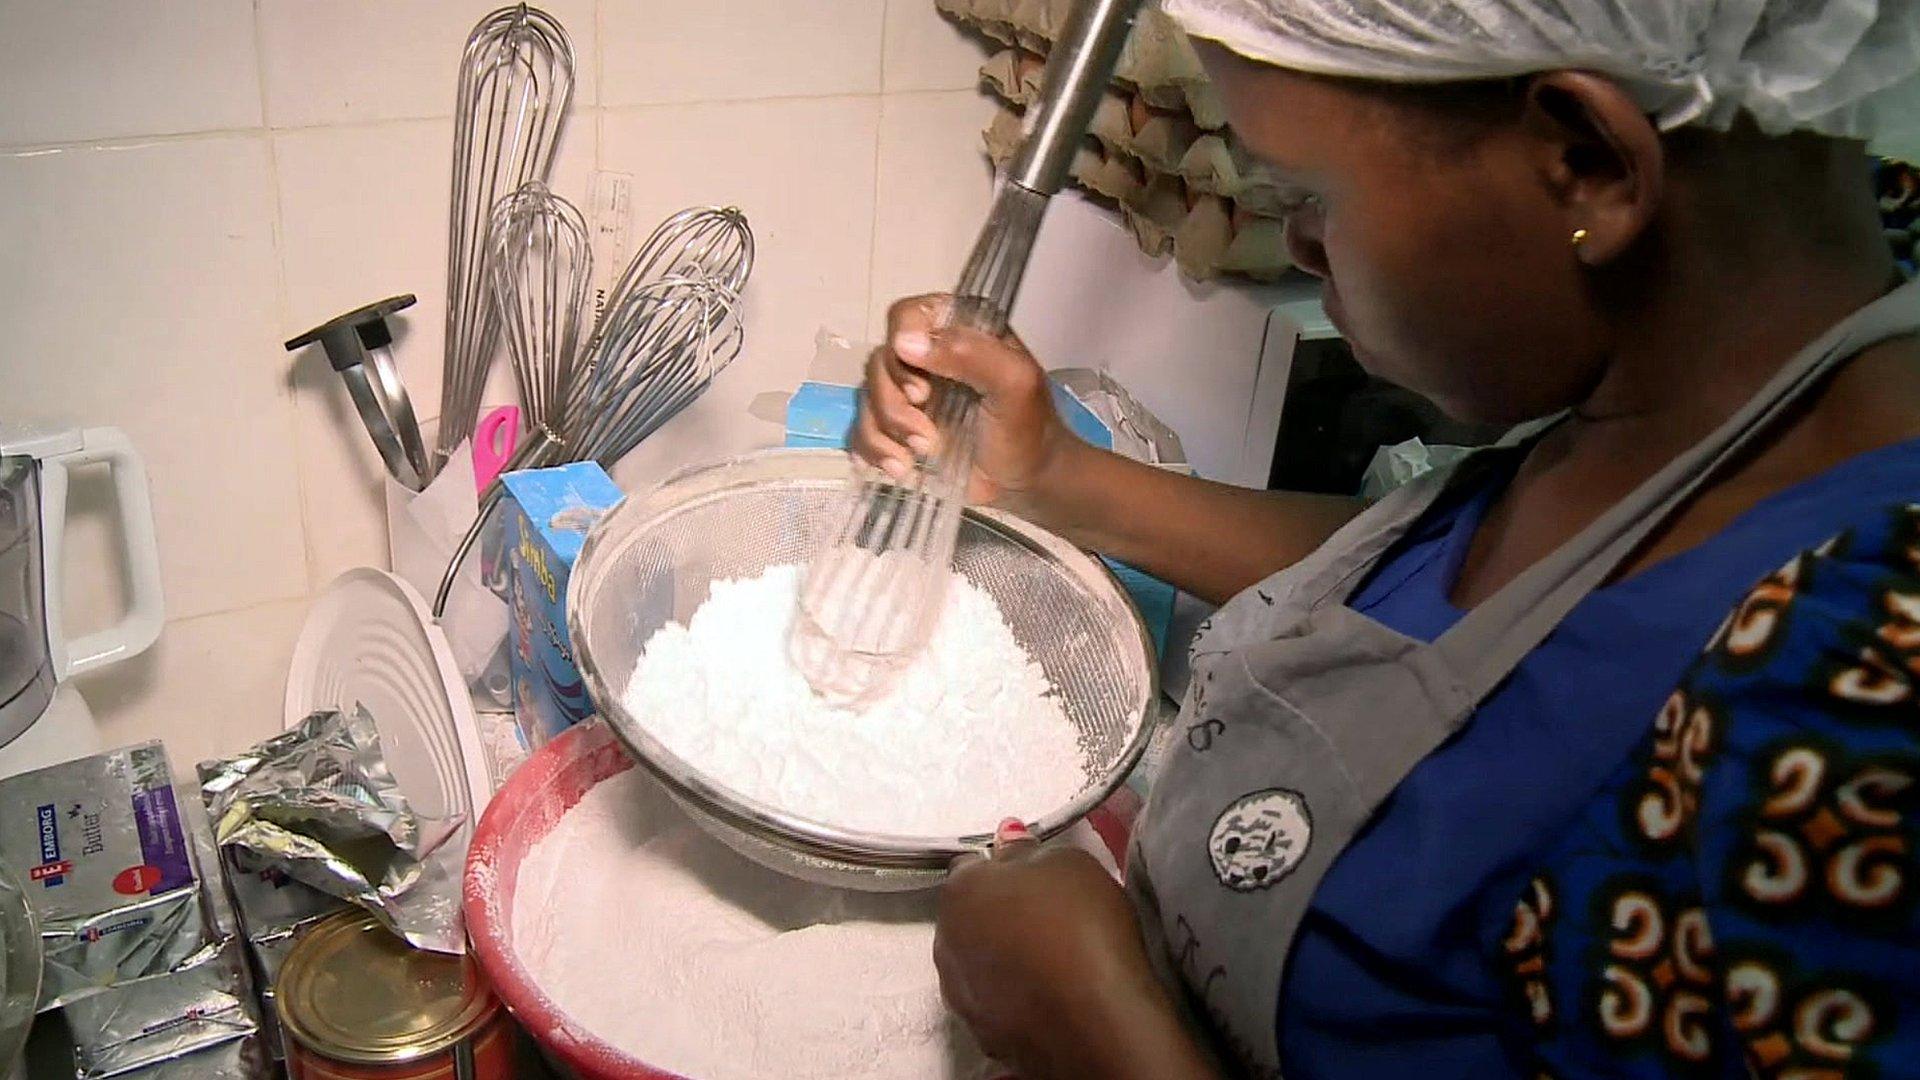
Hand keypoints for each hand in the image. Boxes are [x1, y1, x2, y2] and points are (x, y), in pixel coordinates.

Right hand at [852, 294, 1078, 508]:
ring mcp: (908, 393)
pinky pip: (862, 430)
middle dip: (895, 404)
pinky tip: (900, 468)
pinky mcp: (896, 428)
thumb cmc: (1027, 428)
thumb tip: (904, 343)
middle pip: (880, 361)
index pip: (907, 316)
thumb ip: (969, 354)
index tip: (920, 388)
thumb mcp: (1014, 383)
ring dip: (888, 431)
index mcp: (956, 330)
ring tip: (924, 453)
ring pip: (867, 397)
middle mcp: (928, 356)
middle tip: (926, 433)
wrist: (1026, 481)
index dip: (902, 346)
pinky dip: (875, 451)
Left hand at [936, 821, 1209, 1079]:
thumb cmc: (1080, 924)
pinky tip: (1048, 996)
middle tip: (1045, 919)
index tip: (1035, 877)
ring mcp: (959, 994)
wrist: (1095, 1017)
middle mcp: (944, 943)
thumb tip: (1006, 836)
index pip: (971, 866)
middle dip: (998, 915)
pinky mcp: (982, 1033)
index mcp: (958, 893)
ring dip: (1001, 958)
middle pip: (970, 917)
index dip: (1004, 868)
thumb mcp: (1067, 863)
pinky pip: (996, 1002)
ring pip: (978, 963)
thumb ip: (1027, 850)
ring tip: (1048, 962)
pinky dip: (1014, 996)